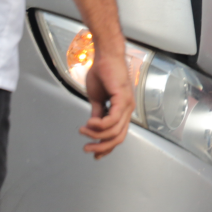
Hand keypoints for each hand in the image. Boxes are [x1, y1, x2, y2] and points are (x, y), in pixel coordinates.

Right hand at [79, 37, 134, 158]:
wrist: (105, 56)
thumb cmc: (103, 73)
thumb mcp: (97, 99)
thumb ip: (97, 113)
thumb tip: (93, 127)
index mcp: (123, 110)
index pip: (118, 135)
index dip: (106, 147)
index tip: (94, 154)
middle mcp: (128, 110)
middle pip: (118, 138)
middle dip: (101, 147)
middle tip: (87, 148)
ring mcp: (127, 105)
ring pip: (114, 131)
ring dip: (96, 135)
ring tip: (83, 130)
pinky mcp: (123, 99)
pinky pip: (112, 120)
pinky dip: (99, 125)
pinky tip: (89, 123)